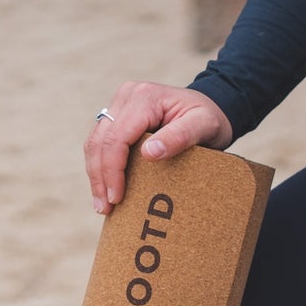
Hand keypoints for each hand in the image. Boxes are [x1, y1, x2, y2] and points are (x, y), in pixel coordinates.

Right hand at [84, 82, 233, 213]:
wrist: (210, 106)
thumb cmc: (208, 118)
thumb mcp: (203, 126)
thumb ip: (179, 137)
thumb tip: (148, 154)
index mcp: (144, 97)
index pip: (117, 138)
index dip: (113, 170)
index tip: (116, 198)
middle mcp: (127, 96)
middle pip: (100, 141)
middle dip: (100, 178)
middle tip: (104, 208)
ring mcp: (119, 105)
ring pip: (95, 142)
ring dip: (96, 174)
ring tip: (102, 204)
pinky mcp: (117, 115)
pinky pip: (101, 142)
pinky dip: (100, 167)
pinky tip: (104, 188)